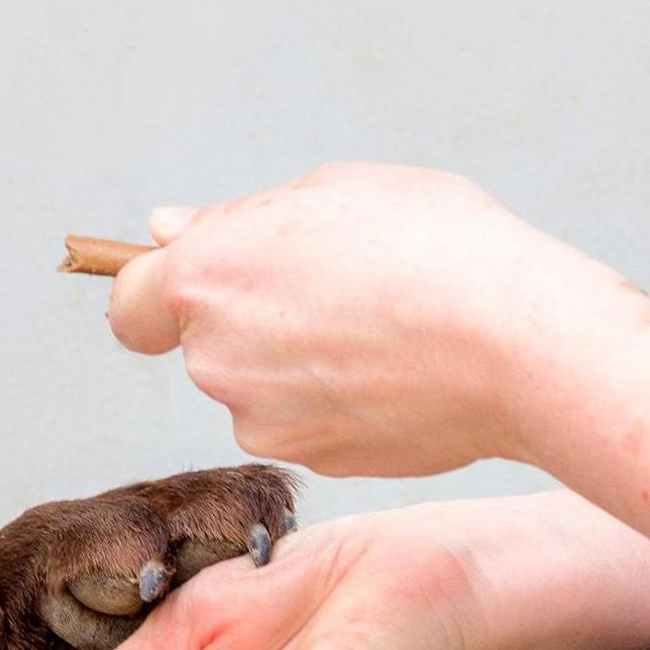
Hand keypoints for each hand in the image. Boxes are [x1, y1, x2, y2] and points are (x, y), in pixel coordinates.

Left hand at [107, 162, 637, 475]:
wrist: (520, 346)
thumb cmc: (437, 248)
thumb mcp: (334, 191)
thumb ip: (236, 220)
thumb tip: (168, 232)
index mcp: (205, 277)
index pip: (130, 304)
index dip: (159, 294)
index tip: (201, 285)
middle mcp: (214, 357)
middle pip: (208, 343)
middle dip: (254, 319)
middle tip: (339, 289)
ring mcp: (260, 418)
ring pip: (259, 387)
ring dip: (298, 364)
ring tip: (383, 329)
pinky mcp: (309, 459)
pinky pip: (307, 423)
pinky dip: (338, 403)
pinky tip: (399, 373)